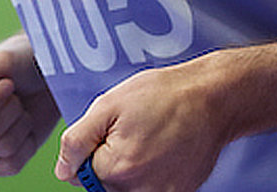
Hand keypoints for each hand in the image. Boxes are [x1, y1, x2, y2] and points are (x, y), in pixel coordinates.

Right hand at [0, 35, 59, 176]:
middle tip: (15, 93)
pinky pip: (9, 166)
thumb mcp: (0, 61)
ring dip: (19, 124)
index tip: (8, 84)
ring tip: (22, 107)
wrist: (52, 75)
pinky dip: (26, 146)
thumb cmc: (21, 60)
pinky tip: (27, 128)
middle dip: (6, 111)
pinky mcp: (0, 159)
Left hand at [54, 59, 230, 191]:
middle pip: (105, 186)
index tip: (114, 130)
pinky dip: (153, 176)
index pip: (82, 173)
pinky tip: (164, 152)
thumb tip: (63, 171)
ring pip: (127, 190)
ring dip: (132, 171)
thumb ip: (77, 141)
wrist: (213, 98)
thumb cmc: (162, 95)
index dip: (94, 148)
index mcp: (115, 169)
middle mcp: (138, 190)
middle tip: (135, 133)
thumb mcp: (108, 105)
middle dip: (111, 162)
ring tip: (151, 141)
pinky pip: (152, 191)